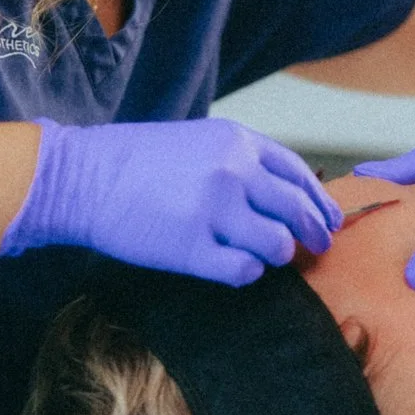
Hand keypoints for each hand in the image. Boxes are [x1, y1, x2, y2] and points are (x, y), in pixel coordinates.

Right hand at [0, 116, 343, 285]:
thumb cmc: (137, 160)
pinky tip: (235, 267)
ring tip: (263, 256)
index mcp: (236, 142)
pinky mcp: (193, 250)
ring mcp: (214, 211)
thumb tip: (284, 196)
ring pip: (277, 245)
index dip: (319, 201)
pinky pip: (244, 272)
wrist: (84, 177)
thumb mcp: (198, 140)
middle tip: (319, 248)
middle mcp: (233, 172)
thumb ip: (242, 161)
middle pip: (297, 211)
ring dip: (277, 255)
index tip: (330, 220)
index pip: (298, 174)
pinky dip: (248, 273)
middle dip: (314, 233)